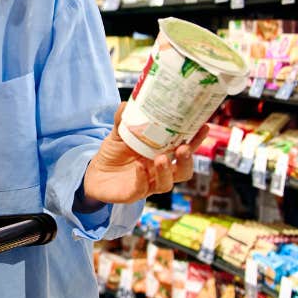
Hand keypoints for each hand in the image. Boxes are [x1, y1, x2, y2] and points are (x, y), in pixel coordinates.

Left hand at [82, 104, 208, 204]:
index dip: (196, 140)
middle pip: (183, 170)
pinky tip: (138, 167)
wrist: (93, 173)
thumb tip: (126, 103)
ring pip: (167, 183)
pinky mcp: (134, 193)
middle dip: (187, 160)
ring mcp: (149, 183)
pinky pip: (142, 188)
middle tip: (184, 148)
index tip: (204, 127)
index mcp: (162, 154)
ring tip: (161, 159)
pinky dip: (141, 177)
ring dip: (166, 171)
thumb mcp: (118, 134)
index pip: (185, 148)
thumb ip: (123, 120)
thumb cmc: (112, 152)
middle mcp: (159, 171)